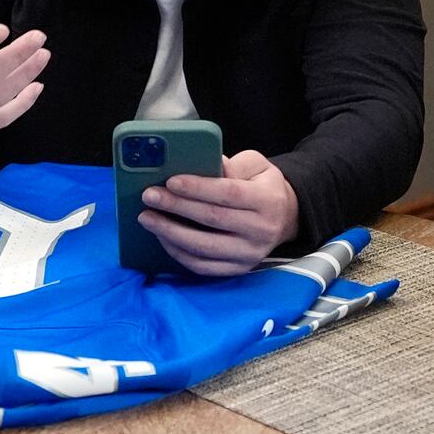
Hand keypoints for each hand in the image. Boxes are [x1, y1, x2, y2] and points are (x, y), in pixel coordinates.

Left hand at [137, 150, 301, 276]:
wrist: (285, 218)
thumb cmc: (264, 187)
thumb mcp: (257, 166)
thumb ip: (232, 165)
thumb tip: (201, 166)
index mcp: (268, 200)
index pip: (229, 194)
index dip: (198, 188)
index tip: (171, 181)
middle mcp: (262, 230)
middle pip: (212, 219)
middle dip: (176, 207)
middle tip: (149, 196)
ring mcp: (250, 254)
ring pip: (204, 247)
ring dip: (170, 233)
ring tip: (147, 218)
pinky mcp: (238, 269)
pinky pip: (203, 266)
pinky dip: (179, 253)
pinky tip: (163, 237)